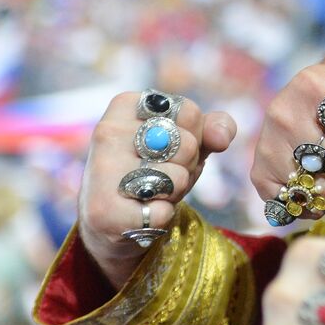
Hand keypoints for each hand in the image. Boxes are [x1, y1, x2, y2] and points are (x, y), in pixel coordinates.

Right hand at [78, 92, 236, 288]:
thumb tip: (222, 138)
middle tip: (161, 173)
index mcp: (126, 105)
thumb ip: (214, 127)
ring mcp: (102, 170)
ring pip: (176, 178)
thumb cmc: (154, 169)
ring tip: (150, 191)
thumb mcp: (188, 141)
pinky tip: (141, 212)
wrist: (114, 219)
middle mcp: (109, 131)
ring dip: (175, 191)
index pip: (189, 111)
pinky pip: (162, 212)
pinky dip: (162, 216)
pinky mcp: (104, 211)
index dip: (194, 134)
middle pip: (186, 144)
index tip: (170, 146)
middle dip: (186, 164)